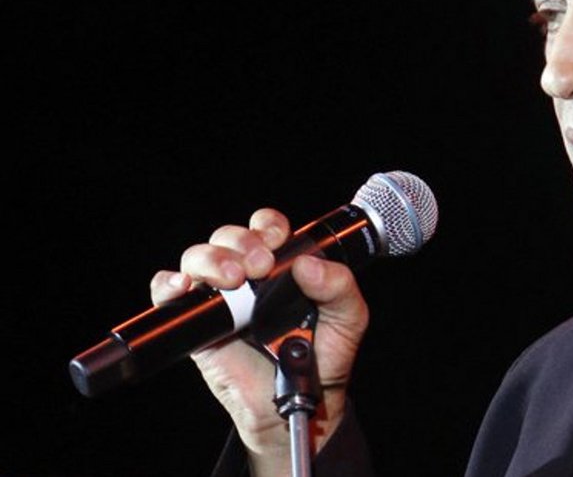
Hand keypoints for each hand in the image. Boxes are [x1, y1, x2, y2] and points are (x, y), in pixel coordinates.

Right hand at [149, 208, 368, 474]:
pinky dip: (167, 284)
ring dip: (211, 259)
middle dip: (240, 242)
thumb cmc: (323, 358)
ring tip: (232, 280)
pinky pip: (168, 294)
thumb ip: (339, 287)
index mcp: (282, 267)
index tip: (277, 242)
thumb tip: (307, 264)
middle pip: (228, 237)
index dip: (267, 226)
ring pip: (198, 257)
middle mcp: (247, 276)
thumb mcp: (348, 319)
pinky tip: (184, 288)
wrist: (296, 403)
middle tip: (259, 266)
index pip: (266, 228)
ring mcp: (220, 298)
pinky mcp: (196, 324)